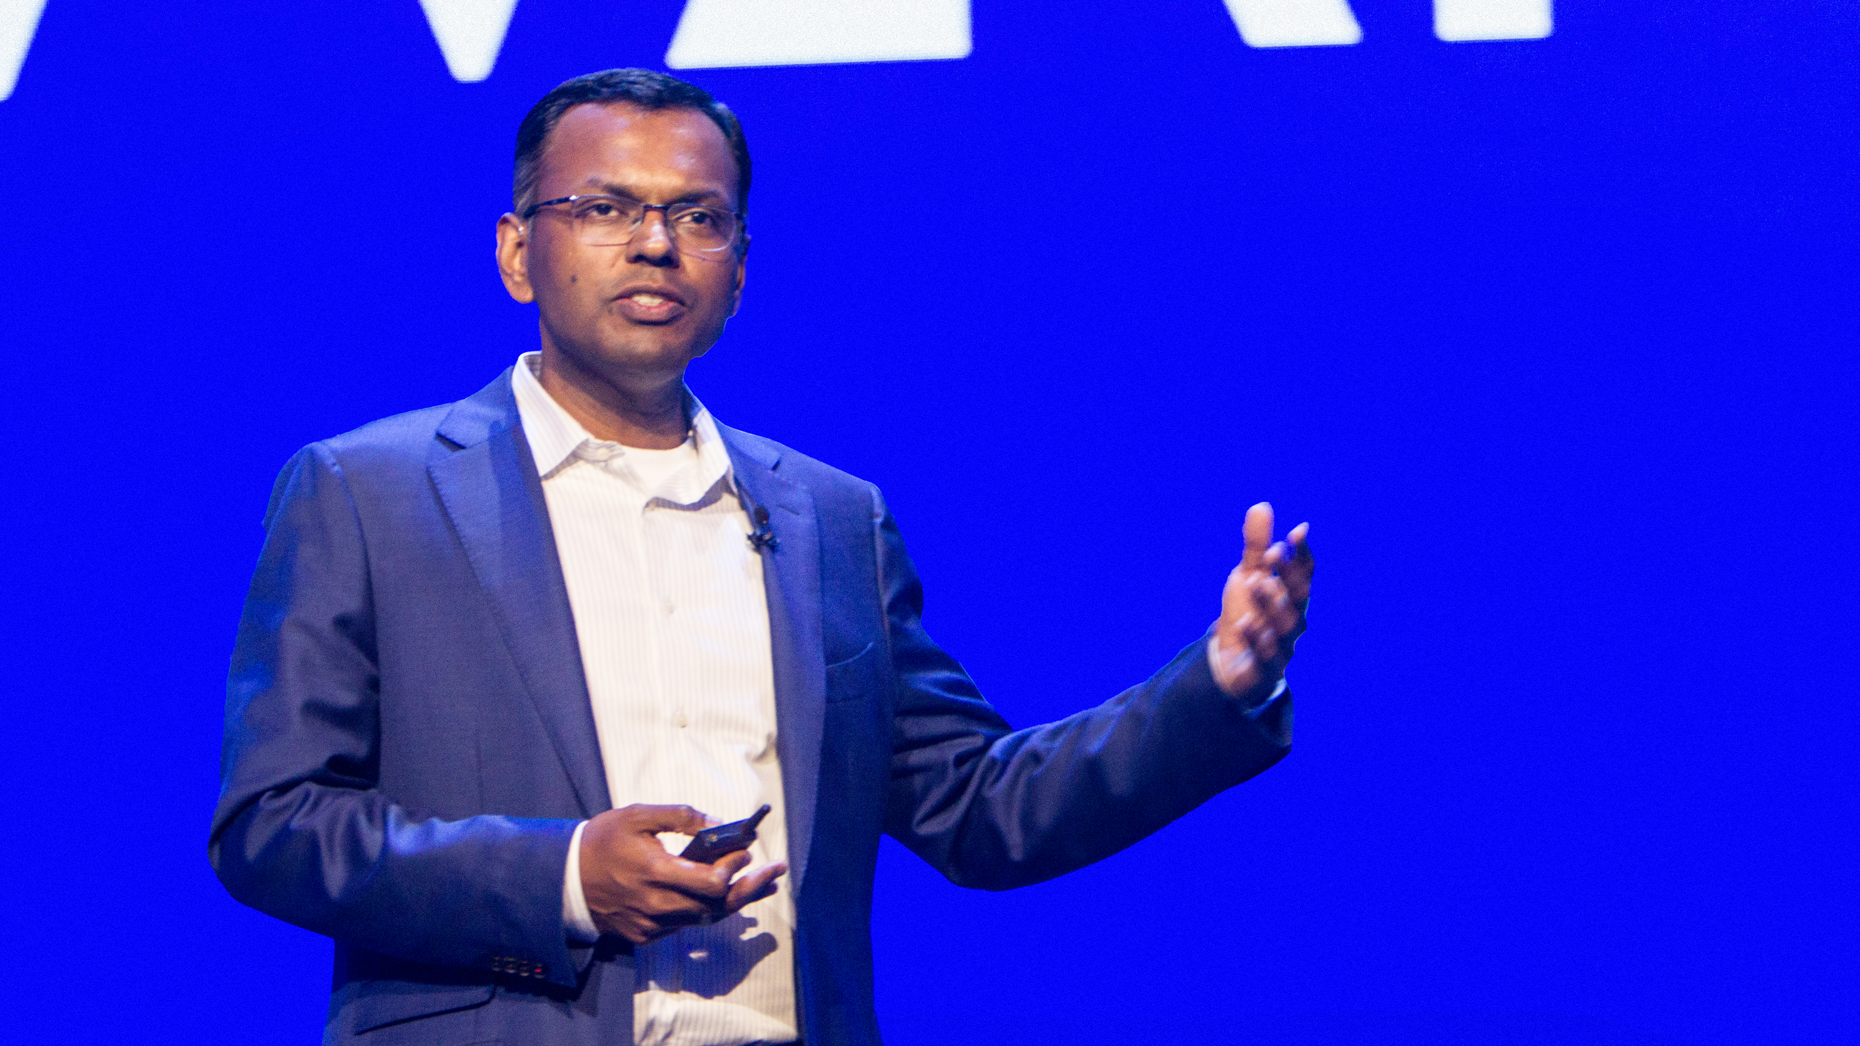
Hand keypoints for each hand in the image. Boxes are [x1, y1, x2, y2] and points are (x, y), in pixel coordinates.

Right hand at [578, 804, 786, 944]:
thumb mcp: (637, 815)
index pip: (709, 882)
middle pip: (716, 905)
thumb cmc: (602, 841)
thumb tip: (717, 822)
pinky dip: (709, 911)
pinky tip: (727, 897)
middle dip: (750, 887)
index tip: (745, 851)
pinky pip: (686, 925)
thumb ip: (680, 817)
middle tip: (776, 872)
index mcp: (654, 872)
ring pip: (705, 919)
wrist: (565, 880)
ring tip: (764, 885)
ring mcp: (651, 924)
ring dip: (737, 901)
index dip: (732, 868)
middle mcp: (656, 904)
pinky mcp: (646, 935)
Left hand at [1210, 502, 1313, 696]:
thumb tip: (1261, 505)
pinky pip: (1265, 658)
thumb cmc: (1247, 616)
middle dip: (1288, 576)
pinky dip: (1257, 641)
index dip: (1302, 554)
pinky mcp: (1264, 672)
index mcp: (1291, 598)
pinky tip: (1246, 623)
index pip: (1304, 575)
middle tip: (1273, 552)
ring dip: (1271, 604)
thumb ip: (1255, 548)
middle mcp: (1292, 622)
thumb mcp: (1248, 578)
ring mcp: (1281, 648)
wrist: (1229, 666)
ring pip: (1284, 628)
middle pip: (1297, 599)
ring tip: (1256, 582)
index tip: (1296, 531)